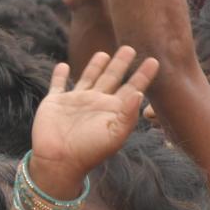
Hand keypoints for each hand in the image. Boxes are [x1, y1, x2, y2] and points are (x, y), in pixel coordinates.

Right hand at [30, 46, 158, 185]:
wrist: (59, 161)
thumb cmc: (89, 151)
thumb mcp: (114, 134)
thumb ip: (128, 113)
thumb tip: (138, 92)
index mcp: (112, 109)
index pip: (131, 87)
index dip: (143, 75)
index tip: (154, 60)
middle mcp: (96, 102)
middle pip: (112, 78)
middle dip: (121, 64)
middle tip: (130, 47)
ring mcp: (75, 101)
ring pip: (88, 77)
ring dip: (95, 66)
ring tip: (103, 53)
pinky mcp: (55, 101)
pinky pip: (58, 84)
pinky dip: (60, 75)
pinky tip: (63, 65)